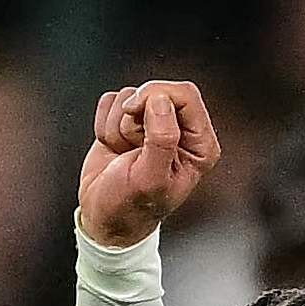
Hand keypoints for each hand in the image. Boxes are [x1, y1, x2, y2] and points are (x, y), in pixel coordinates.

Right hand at [77, 80, 219, 245]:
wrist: (105, 216)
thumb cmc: (131, 205)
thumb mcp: (150, 178)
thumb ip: (161, 139)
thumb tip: (160, 101)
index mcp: (200, 145)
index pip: (186, 95)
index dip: (156, 95)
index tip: (135, 112)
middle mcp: (181, 132)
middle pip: (157, 90)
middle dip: (134, 113)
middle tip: (130, 142)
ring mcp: (153, 125)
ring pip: (130, 96)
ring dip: (118, 125)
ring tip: (124, 153)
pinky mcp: (127, 122)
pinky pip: (111, 101)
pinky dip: (104, 124)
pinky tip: (113, 148)